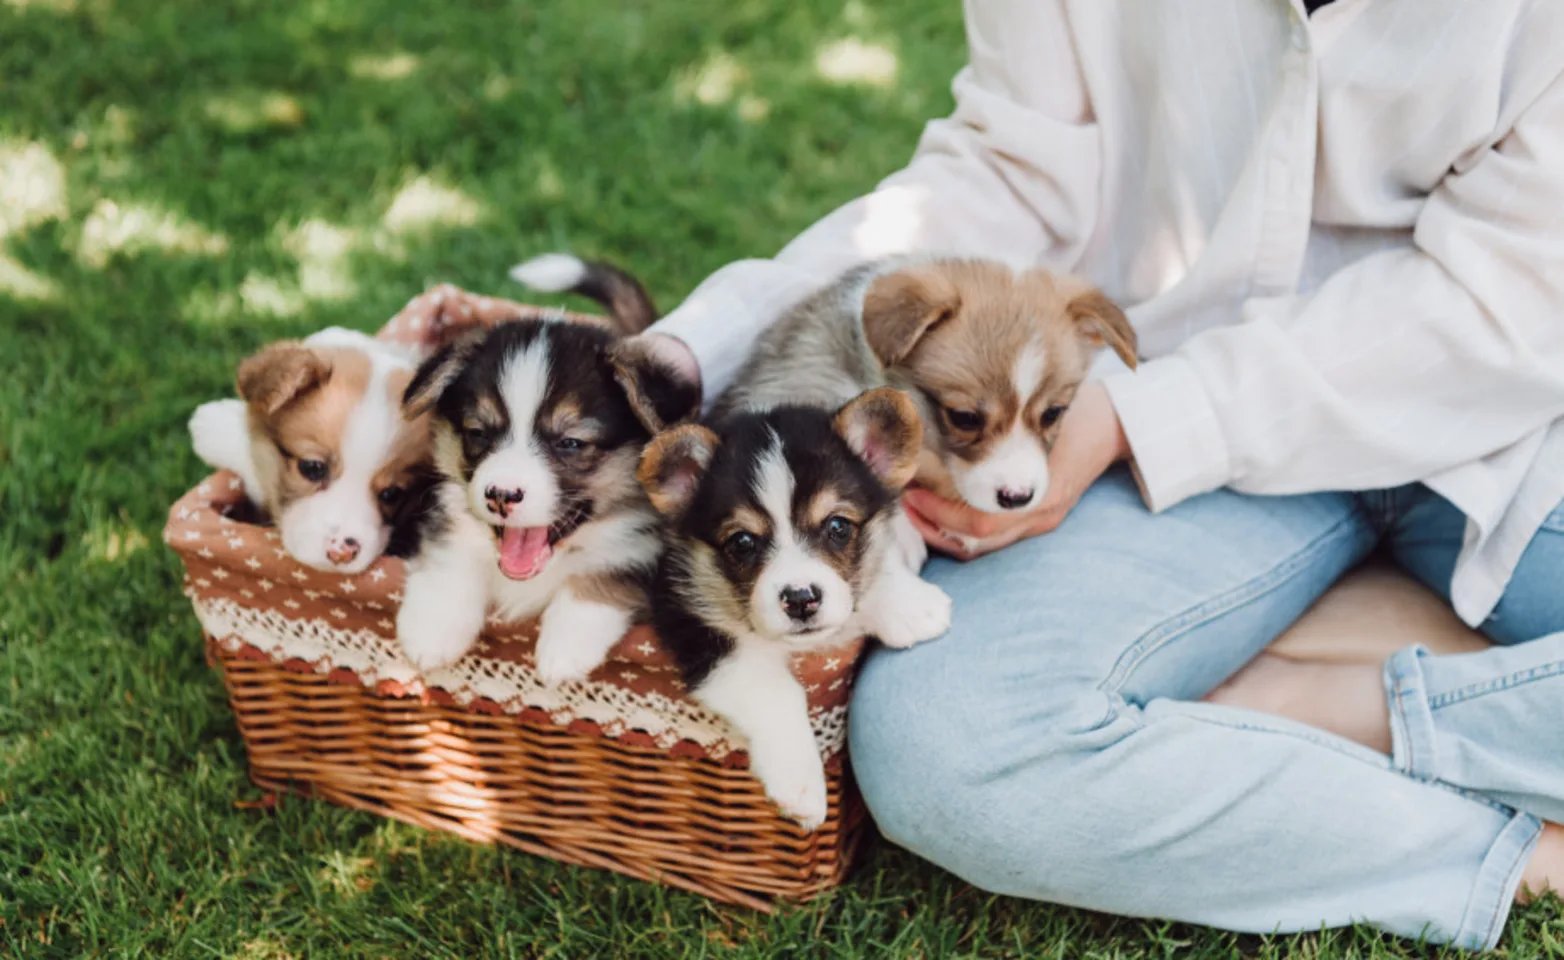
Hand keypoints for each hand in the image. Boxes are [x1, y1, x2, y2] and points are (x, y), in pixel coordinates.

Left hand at [904, 382, 1128, 559]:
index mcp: (1040, 496)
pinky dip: (962, 526)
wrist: (1118, 423)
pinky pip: (992, 536)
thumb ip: (1001, 421)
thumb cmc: (1078, 410)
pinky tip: (943, 506)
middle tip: (905, 500)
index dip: (939, 512)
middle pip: (975, 543)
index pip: (979, 523)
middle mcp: (1038, 516)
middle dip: (934, 525)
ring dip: (944, 529)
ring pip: (981, 545)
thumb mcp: (1040, 412)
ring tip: (917, 506)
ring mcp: (1040, 521)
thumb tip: (946, 415)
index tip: (911, 490)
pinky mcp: (1037, 519)